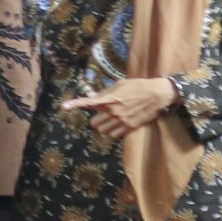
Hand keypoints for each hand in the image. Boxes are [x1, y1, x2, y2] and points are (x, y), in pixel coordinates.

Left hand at [64, 77, 178, 141]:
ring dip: (104, 126)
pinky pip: (115, 135)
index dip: (74, 104)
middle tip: (103, 114)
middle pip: (94, 123)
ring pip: (103, 131)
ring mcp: (122, 121)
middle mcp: (113, 112)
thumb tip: (90, 96)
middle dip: (96, 119)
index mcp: (108, 99)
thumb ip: (103, 93)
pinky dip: (114, 131)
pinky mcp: (131, 127)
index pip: (87, 103)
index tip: (64, 106)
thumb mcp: (118, 85)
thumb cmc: (137, 86)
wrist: (157, 94)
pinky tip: (119, 123)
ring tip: (112, 119)